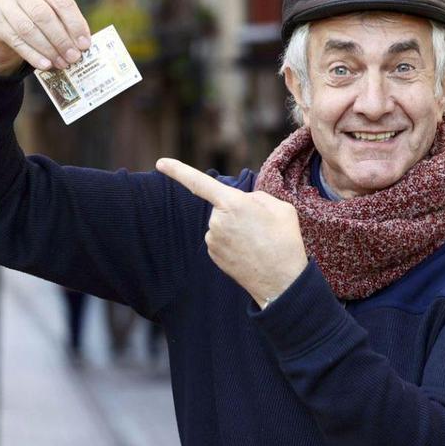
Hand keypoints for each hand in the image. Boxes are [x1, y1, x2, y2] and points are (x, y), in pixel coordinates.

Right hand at [0, 0, 91, 76]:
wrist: (6, 28)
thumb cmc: (38, 20)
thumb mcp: (54, 16)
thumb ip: (68, 25)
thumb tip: (83, 44)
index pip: (61, 1)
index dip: (75, 24)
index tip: (85, 44)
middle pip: (43, 15)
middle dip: (61, 39)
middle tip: (73, 57)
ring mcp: (3, 3)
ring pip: (28, 29)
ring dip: (48, 49)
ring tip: (62, 63)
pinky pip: (16, 41)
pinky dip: (33, 55)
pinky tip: (45, 65)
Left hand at [156, 158, 308, 306]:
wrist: (281, 282)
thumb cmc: (284, 241)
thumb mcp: (280, 207)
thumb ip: (257, 197)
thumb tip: (243, 201)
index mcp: (233, 203)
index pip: (199, 182)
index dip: (177, 171)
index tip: (159, 164)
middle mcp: (217, 221)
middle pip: (222, 206)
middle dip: (237, 210)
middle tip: (261, 226)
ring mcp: (212, 240)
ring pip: (222, 223)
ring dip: (236, 228)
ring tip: (258, 241)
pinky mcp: (212, 254)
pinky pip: (220, 239)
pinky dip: (233, 242)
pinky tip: (249, 252)